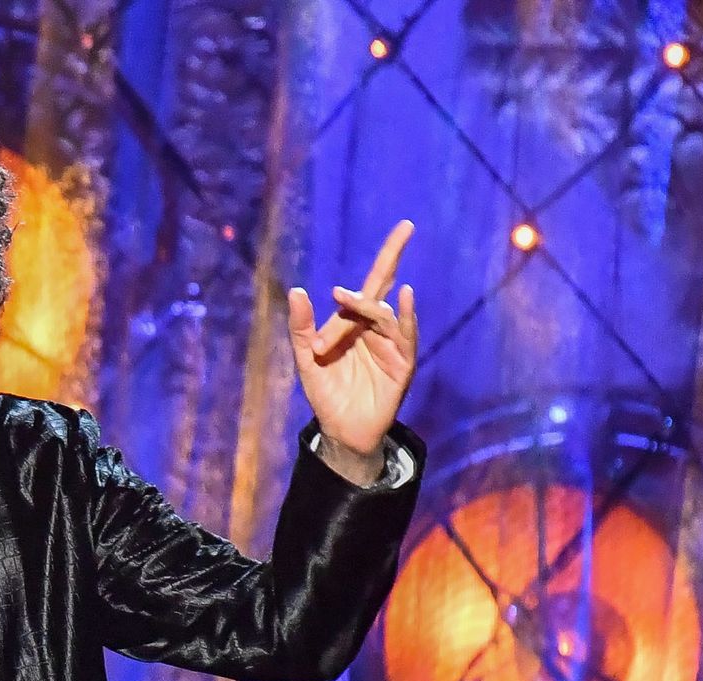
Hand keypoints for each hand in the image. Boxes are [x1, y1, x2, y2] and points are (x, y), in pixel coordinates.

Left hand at [286, 220, 418, 468]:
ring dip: (368, 307)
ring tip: (349, 301)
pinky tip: (405, 298)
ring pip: (383, 314)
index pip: (365, 285)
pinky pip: (406, 336)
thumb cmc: (325, 392)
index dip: (375, 264)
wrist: (342, 430)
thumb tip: (297, 290)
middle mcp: (373, 327)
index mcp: (351, 322)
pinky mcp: (402, 363)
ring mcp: (390, 343)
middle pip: (383, 285)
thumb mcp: (307, 359)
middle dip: (395, 252)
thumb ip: (301, 328)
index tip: (339, 289)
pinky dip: (405, 317)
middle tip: (404, 228)